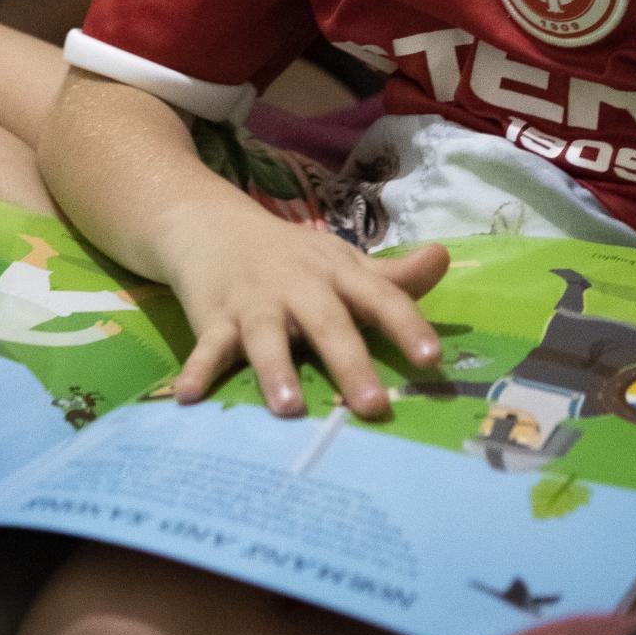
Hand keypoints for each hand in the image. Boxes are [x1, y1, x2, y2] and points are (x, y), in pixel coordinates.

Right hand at [165, 204, 448, 418]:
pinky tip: (189, 397)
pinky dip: (197, 370)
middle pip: (327, 322)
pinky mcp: (213, 318)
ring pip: (266, 335)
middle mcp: (298, 285)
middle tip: (373, 407)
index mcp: (337, 273)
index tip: (431, 360)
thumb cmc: (293, 258)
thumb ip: (392, 277)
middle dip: (350, 363)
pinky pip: (206, 346)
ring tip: (288, 408)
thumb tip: (446, 260)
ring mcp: (254, 302)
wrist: (213, 226)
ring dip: (275, 368)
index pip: (380, 298)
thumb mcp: (343, 262)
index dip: (406, 326)